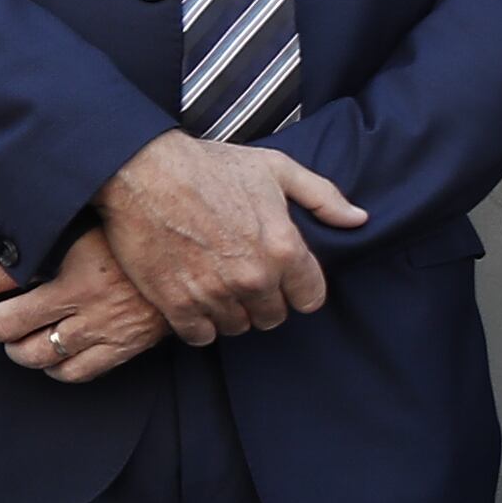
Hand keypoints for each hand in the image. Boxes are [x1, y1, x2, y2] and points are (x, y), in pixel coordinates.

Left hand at [0, 227, 163, 382]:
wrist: (197, 257)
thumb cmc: (142, 231)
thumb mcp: (93, 215)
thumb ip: (54, 219)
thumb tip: (12, 217)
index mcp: (70, 254)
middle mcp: (82, 295)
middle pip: (6, 323)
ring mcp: (102, 326)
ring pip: (35, 354)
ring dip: (15, 349)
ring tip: (12, 339)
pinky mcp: (122, 346)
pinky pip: (74, 371)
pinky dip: (54, 367)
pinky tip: (51, 355)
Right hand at [97, 129, 367, 341]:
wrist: (142, 170)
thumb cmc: (211, 166)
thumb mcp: (276, 169)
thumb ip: (323, 197)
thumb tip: (359, 220)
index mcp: (283, 248)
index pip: (310, 299)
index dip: (297, 289)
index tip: (282, 278)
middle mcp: (254, 278)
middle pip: (274, 317)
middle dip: (264, 301)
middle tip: (245, 277)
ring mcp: (215, 294)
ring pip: (238, 328)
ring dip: (232, 312)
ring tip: (218, 284)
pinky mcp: (177, 303)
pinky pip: (201, 336)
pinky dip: (200, 323)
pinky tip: (195, 299)